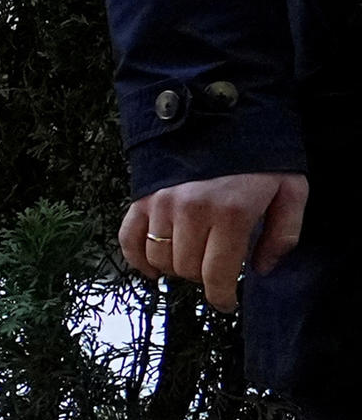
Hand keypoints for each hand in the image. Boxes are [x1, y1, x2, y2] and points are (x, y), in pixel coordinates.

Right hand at [123, 172, 307, 313]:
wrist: (224, 116)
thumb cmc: (261, 158)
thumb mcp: (291, 191)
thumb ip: (283, 234)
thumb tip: (261, 269)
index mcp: (230, 213)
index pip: (217, 274)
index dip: (222, 297)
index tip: (226, 303)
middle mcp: (191, 211)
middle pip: (187, 268)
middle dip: (203, 277)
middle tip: (216, 269)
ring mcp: (161, 204)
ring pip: (160, 258)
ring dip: (176, 267)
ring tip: (193, 260)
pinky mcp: (142, 198)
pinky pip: (129, 239)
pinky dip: (138, 259)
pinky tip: (153, 269)